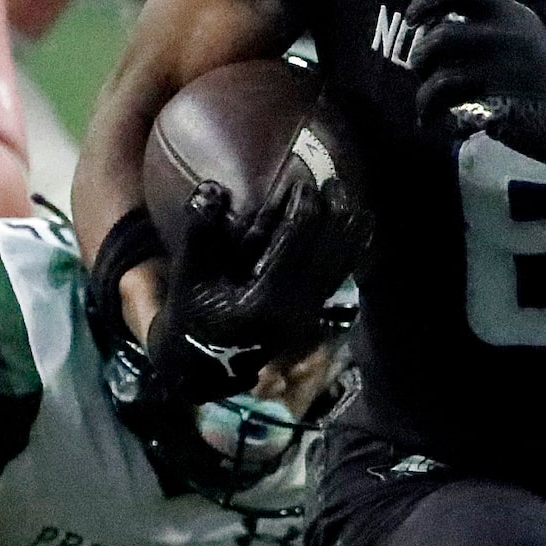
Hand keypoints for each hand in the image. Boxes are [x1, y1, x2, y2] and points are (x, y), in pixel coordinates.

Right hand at [143, 173, 365, 403]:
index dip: (304, 206)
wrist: (204, 363)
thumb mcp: (187, 273)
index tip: (301, 182)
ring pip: (341, 264)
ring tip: (350, 197)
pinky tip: (358, 228)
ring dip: (349, 229)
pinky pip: (340, 276)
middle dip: (334, 212)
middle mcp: (295, 307)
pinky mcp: (313, 314)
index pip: (296, 241)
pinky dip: (352, 249)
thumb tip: (213, 187)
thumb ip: (199, 231)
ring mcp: (308, 313)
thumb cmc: (192, 313)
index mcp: (265, 297)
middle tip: (333, 182)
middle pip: (328, 250)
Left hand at [402, 0, 545, 221]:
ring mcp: (503, 73)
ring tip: (428, 109)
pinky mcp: (498, 107)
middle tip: (422, 74)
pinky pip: (450, 111)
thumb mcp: (523, 39)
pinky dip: (438, 119)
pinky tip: (445, 126)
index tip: (412, 19)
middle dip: (420, 57)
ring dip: (423, 96)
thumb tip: (431, 27)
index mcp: (513, 15)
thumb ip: (486, 27)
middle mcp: (507, 37)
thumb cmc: (542, 81)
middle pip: (440, 37)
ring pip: (439, 79)